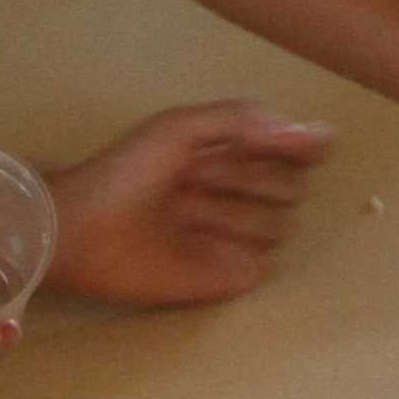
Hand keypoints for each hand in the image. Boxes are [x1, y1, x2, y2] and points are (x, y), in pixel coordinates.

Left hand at [44, 100, 332, 305]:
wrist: (84, 227)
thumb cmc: (127, 172)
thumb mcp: (182, 126)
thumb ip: (246, 118)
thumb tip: (314, 133)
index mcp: (238, 158)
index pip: (299, 151)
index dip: (288, 147)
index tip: (258, 144)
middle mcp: (245, 198)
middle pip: (297, 188)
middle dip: (250, 180)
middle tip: (198, 180)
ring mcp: (238, 240)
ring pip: (283, 226)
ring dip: (233, 214)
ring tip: (183, 214)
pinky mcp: (227, 280)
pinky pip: (264, 266)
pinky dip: (231, 250)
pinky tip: (193, 246)